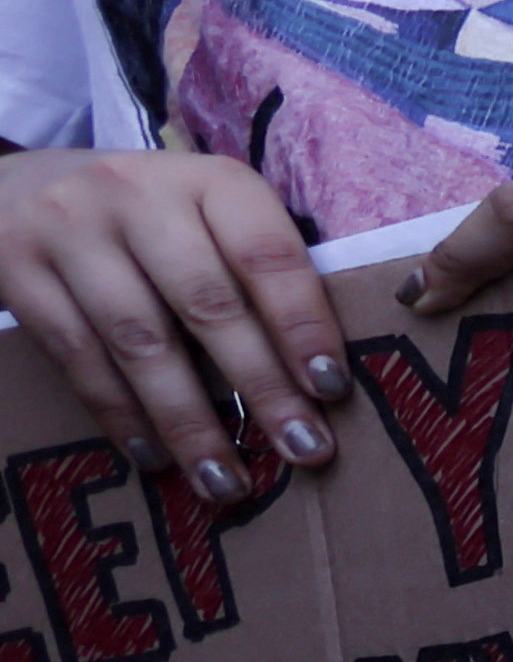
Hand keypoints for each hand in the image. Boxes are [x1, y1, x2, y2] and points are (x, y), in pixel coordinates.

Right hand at [0, 143, 346, 493]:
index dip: (302, 325)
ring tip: (228, 481)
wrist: (17, 186)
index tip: (331, 390)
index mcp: (207, 180)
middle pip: (208, 304)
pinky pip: (77, 357)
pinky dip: (121, 414)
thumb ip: (256, 270)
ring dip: (189, 421)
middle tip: (303, 450)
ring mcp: (68, 231)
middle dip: (261, 386)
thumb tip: (319, 376)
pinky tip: (155, 457)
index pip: (266, 254)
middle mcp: (136, 196)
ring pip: (140, 341)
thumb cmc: (149, 216)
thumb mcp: (206, 214)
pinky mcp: (17, 271)